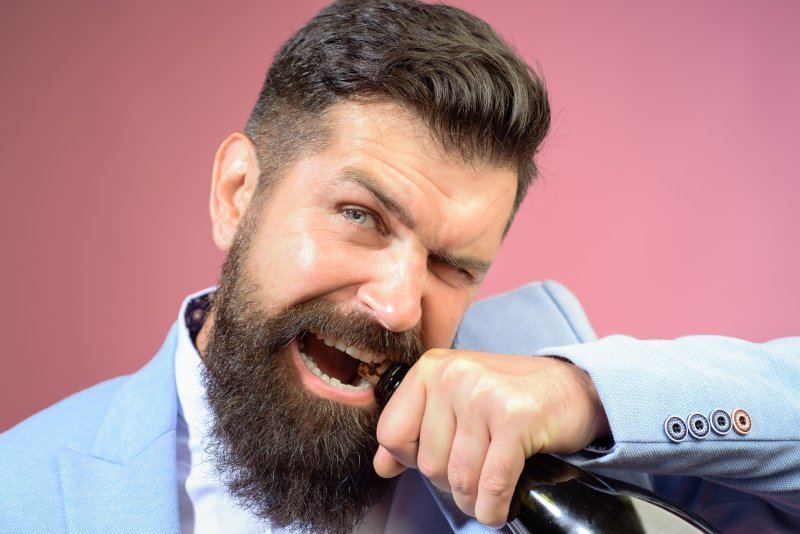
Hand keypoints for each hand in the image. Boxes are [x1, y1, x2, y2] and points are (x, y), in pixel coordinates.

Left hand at [373, 349, 609, 527]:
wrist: (575, 388)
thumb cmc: (511, 399)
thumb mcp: (456, 404)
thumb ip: (415, 431)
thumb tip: (381, 466)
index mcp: (431, 368)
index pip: (391, 433)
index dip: (413, 460)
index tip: (442, 458)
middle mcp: (452, 375)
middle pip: (427, 462)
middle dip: (450, 483)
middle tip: (475, 474)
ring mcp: (482, 394)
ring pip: (458, 477)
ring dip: (473, 500)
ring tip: (488, 493)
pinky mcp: (514, 418)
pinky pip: (491, 484)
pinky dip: (494, 507)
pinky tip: (500, 507)